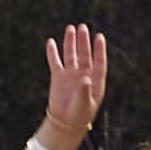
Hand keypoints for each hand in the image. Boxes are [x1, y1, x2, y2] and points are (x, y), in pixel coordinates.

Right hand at [37, 23, 106, 149]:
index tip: (99, 37)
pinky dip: (52, 52)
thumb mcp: (85, 105)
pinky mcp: (58, 76)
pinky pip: (55, 62)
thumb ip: (85, 91)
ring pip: (70, 54)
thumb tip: (85, 78)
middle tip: (83, 27)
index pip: (99, 62)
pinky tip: (51, 41)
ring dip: (70, 42)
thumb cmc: (80, 115)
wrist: (65, 122)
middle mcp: (84, 74)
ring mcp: (71, 74)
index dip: (99, 50)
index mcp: (96, 80)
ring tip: (70, 28)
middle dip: (83, 41)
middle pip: (84, 54)